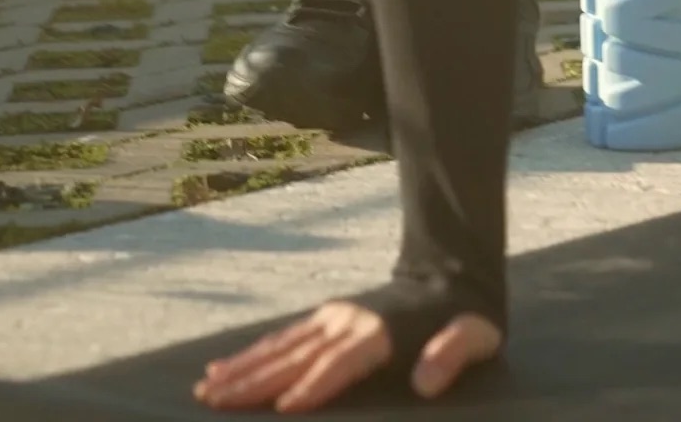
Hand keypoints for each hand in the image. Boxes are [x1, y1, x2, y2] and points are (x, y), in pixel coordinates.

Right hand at [193, 300, 502, 410]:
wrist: (451, 271)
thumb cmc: (463, 318)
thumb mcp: (474, 336)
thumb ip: (451, 356)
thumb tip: (425, 383)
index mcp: (379, 332)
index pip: (340, 365)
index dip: (314, 386)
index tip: (283, 408)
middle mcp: (348, 322)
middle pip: (297, 356)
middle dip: (256, 380)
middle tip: (216, 399)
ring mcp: (333, 317)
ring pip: (281, 347)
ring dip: (243, 368)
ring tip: (207, 387)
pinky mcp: (326, 317)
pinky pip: (284, 338)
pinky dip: (254, 353)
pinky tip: (226, 366)